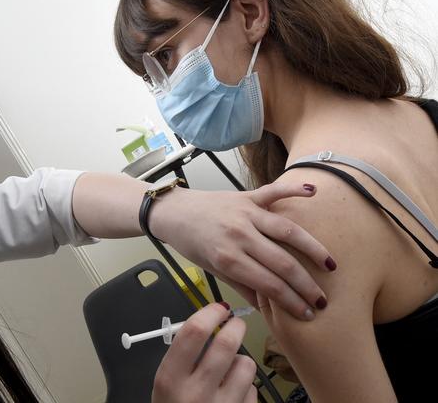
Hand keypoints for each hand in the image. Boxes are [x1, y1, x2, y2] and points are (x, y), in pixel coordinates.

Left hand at [150, 182, 335, 320]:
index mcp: (228, 258)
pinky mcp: (246, 196)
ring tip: (331, 266)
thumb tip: (267, 306)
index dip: (292, 302)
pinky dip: (292, 190)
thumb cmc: (190, 243)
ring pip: (286, 230)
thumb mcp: (212, 270)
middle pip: (282, 263)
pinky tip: (313, 193)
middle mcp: (239, 235)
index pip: (269, 285)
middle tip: (323, 300)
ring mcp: (245, 213)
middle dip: (306, 285)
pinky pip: (272, 192)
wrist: (172, 212)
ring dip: (312, 248)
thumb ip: (242, 286)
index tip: (307, 313)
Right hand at [153, 303, 256, 402]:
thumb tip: (209, 322)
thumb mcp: (167, 383)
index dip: (209, 313)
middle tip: (235, 324)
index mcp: (170, 380)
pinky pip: (253, 389)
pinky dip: (246, 386)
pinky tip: (233, 393)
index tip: (217, 308)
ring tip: (230, 368)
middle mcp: (195, 394)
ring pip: (245, 364)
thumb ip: (183, 354)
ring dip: (241, 360)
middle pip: (226, 344)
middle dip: (235, 327)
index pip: (193, 332)